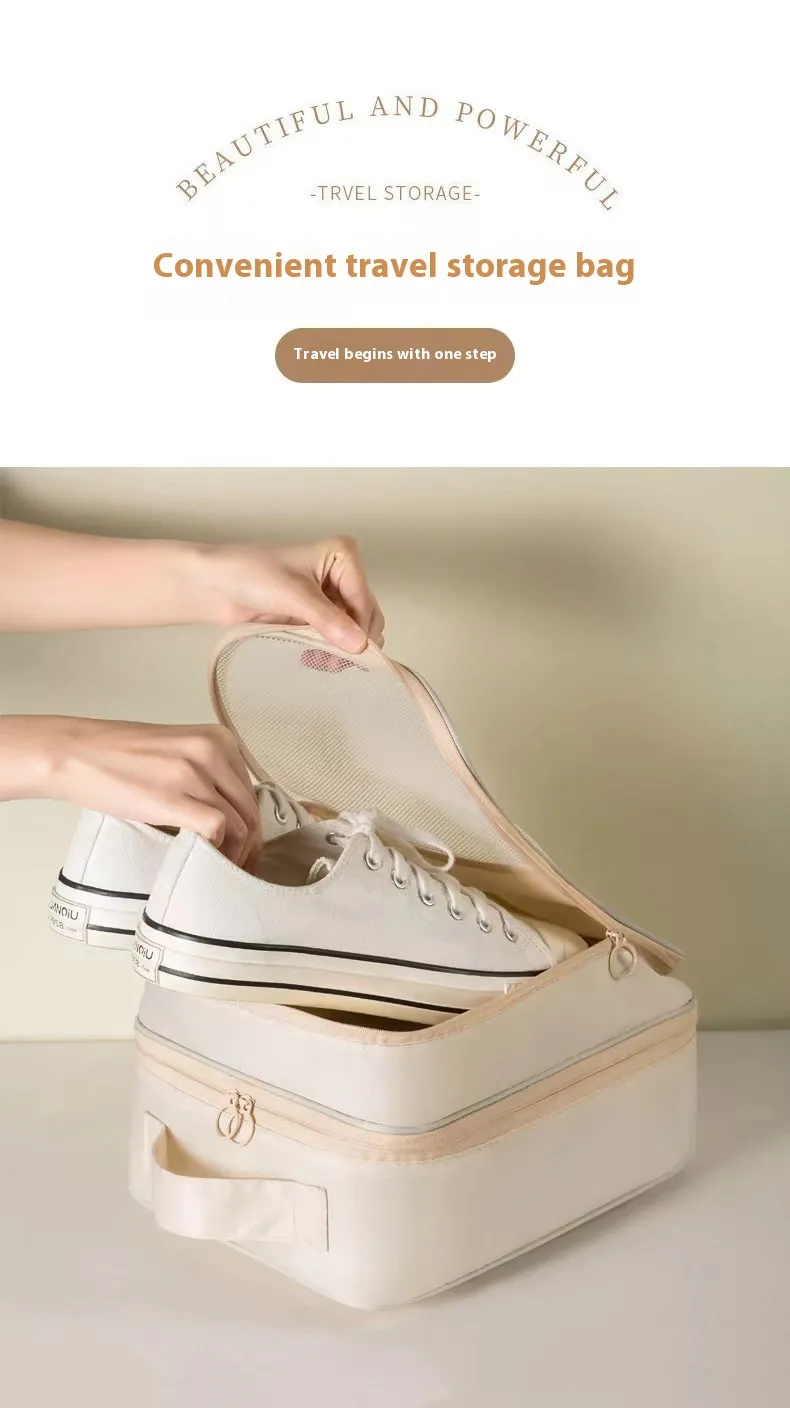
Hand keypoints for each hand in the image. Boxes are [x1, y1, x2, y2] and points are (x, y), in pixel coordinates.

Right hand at [0, 716, 262, 868]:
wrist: (73, 752)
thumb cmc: (116, 756)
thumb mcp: (176, 752)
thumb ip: (206, 773)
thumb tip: (227, 813)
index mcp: (218, 738)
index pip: (251, 790)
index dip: (251, 824)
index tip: (244, 847)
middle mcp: (213, 750)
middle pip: (250, 810)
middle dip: (251, 845)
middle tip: (239, 868)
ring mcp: (195, 772)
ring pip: (240, 823)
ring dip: (237, 855)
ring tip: (223, 871)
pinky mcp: (174, 796)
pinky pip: (218, 829)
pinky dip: (219, 852)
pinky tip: (206, 862)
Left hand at [184, 537, 384, 650]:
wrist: (214, 585)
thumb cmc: (249, 574)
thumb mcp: (293, 595)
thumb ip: (328, 620)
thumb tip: (359, 645)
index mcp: (342, 556)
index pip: (364, 601)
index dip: (361, 629)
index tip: (352, 655)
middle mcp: (340, 573)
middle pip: (365, 616)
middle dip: (354, 641)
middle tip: (335, 663)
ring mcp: (328, 595)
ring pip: (352, 630)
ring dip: (342, 650)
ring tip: (323, 664)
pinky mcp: (314, 614)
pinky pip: (334, 637)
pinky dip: (329, 651)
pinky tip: (315, 659)